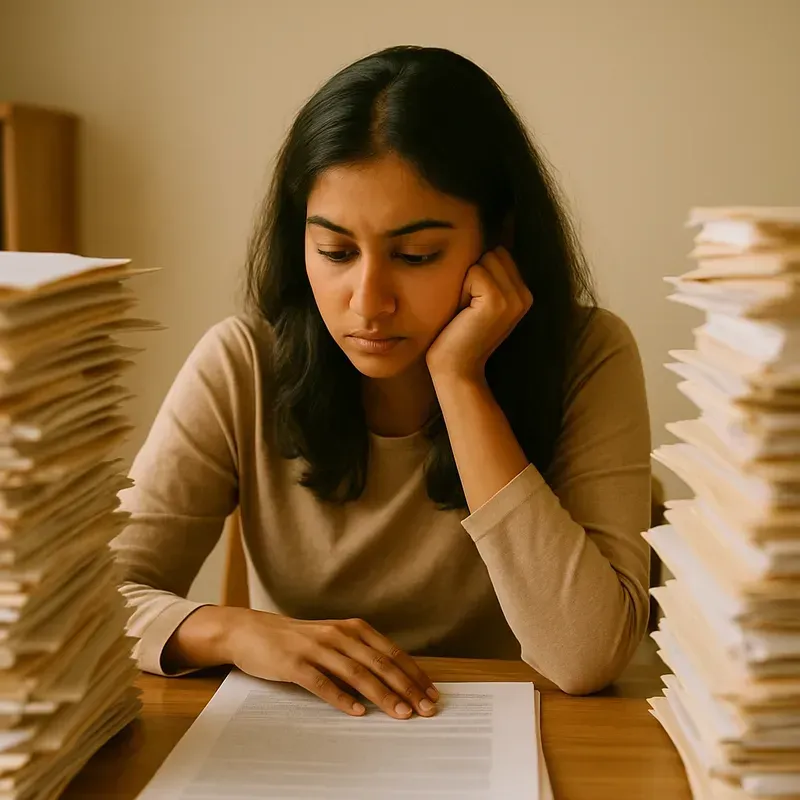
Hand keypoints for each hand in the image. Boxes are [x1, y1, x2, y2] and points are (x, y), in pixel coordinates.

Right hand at [223, 610, 439, 718]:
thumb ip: (359, 654)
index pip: (392, 653)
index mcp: (352, 628)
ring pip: (357, 673)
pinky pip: (322, 683)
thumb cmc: (298, 639)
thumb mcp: (333, 639)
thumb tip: (394, 679)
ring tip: (400, 713)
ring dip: (381, 695)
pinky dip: (341, 698)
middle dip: (406, 688)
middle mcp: (339, 635)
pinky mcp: (295, 664)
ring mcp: (317, 648)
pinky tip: (356, 712)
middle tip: (425, 709)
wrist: (252, 631)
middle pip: (380, 663)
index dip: (414, 674)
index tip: (432, 694)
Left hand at [426, 246, 532, 382]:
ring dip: (467, 281)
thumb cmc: (459, 334)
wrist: (456, 368)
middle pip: (493, 252)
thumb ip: (489, 275)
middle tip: (468, 306)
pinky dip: (462, 289)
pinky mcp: (498, 301)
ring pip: (484, 259)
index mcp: (523, 292)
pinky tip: (464, 313)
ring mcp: (514, 298)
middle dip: (473, 274)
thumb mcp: (479, 300)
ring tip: (466, 309)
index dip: (478, 272)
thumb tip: (486, 234)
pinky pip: (474, 271)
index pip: (499, 252)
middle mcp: (525, 294)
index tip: (474, 302)